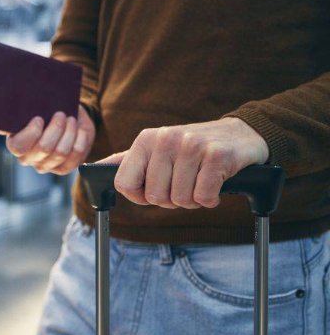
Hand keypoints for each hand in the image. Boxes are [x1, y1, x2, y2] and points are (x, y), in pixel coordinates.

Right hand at [5, 106, 95, 174]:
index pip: (18, 146)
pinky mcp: (63, 168)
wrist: (66, 119)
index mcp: (16, 144)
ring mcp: (46, 165)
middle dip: (55, 128)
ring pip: (61, 152)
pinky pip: (75, 156)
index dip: (31, 133)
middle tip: (61, 114)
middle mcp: (28, 158)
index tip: (39, 118)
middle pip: (44, 148)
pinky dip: (80, 140)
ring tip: (71, 119)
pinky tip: (80, 130)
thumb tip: (2, 127)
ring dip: (69, 132)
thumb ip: (17, 113)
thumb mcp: (32, 108)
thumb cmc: (45, 112)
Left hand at [98, 117, 269, 208]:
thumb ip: (127, 161)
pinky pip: (203, 197)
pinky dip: (210, 199)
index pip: (125, 185)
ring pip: (180, 200)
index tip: (156, 188)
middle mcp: (166, 139)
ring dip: (193, 199)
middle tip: (186, 182)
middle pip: (155, 197)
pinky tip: (216, 183)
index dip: (141, 196)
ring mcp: (191, 146)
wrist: (240, 135)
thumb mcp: (156, 149)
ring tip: (200, 180)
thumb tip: (94, 168)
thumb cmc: (192, 149)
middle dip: (172, 199)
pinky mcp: (217, 156)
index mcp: (145, 139)